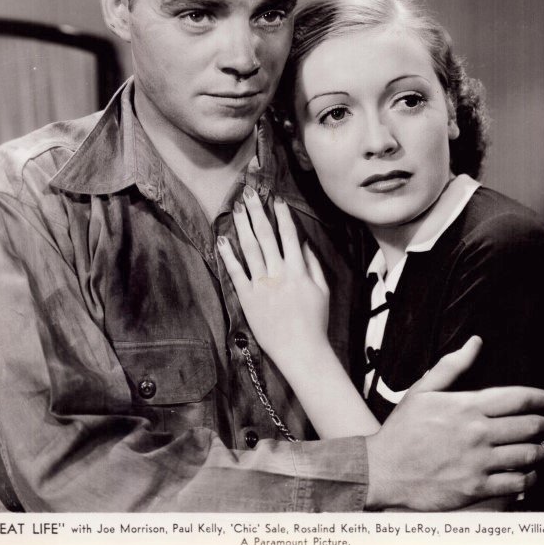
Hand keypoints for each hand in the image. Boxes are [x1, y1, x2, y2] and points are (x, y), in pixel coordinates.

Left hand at [219, 188, 330, 363]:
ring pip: (249, 249)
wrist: (302, 351)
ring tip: (236, 208)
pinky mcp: (248, 299)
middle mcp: (278, 274)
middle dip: (257, 211)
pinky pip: (236, 273)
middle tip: (249, 192)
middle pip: (265, 236)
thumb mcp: (322, 290)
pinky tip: (222, 239)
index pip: (288, 235)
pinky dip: (228, 255)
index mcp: (298, 271)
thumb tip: (303, 242)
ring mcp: (261, 286)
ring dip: (242, 226)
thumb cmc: (315, 322)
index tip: (276, 199)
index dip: (282, 215)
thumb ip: (312, 264)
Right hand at [366, 337, 543, 509]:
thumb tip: (475, 343)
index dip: (542, 398)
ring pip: (528, 455)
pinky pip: (517, 483)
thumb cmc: (402, 429)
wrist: (383, 469)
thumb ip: (452, 366)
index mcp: (466, 406)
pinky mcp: (477, 488)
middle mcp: (476, 433)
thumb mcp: (423, 391)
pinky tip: (528, 473)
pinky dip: (530, 477)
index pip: (518, 398)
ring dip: (541, 451)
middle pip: (530, 426)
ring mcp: (478, 462)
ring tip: (541, 448)